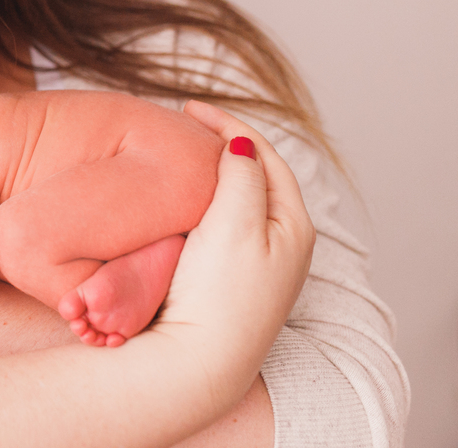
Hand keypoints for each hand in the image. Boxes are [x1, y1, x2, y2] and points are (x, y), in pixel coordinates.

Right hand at [152, 101, 315, 407]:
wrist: (200, 362)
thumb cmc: (218, 296)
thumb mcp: (233, 225)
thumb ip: (240, 177)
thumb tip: (241, 143)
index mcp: (292, 223)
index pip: (263, 153)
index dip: (227, 124)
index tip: (188, 108)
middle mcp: (283, 242)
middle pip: (256, 174)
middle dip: (223, 143)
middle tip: (184, 126)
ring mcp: (260, 263)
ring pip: (240, 199)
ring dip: (214, 171)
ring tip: (181, 155)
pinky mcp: (234, 280)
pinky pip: (226, 223)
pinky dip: (206, 199)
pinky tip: (180, 201)